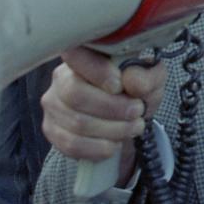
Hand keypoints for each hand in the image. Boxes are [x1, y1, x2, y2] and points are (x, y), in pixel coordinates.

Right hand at [41, 46, 166, 185]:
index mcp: (83, 56)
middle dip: (112, 107)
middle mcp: (61, 78)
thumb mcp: (151, 79)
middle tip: (137, 111)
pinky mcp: (52, 130)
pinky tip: (114, 142)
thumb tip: (131, 80)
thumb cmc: (136, 93)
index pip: (77, 55)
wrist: (127, 122)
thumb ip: (146, 76)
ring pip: (77, 123)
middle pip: (75, 93)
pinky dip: (99, 148)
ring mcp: (53, 105)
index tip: (120, 86)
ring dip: (113, 130)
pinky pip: (72, 144)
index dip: (98, 71)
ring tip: (133, 127)